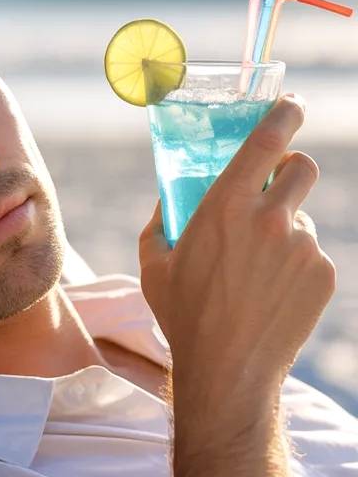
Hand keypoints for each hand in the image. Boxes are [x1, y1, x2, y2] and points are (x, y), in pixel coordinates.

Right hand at [139, 96, 335, 422]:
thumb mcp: (155, 264)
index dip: (285, 113)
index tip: (291, 105)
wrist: (227, 372)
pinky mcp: (322, 276)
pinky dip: (294, 266)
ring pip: (302, 219)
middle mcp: (271, 219)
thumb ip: (162, 220)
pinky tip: (270, 294)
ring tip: (256, 271)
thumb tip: (170, 198)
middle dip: (291, 170)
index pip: (269, 138)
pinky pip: (311, 255)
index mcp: (226, 205)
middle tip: (275, 187)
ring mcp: (303, 248)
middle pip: (303, 168)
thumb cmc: (183, 317)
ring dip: (284, 230)